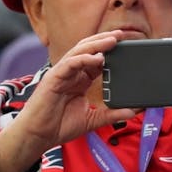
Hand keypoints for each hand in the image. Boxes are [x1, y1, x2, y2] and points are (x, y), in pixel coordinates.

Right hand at [0, 31, 136, 171]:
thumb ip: (111, 114)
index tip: (128, 46)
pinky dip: (84, 59)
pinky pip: (70, 63)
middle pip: (88, 50)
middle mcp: (71, 74)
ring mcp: (61, 74)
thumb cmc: (60, 126)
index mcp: (80, 80)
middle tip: (122, 35)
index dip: (111, 52)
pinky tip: (97, 57)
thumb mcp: (92, 119)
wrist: (39, 136)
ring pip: (79, 52)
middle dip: (105, 41)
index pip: (97, 60)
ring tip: (113, 40)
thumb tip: (132, 112)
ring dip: (97, 44)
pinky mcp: (53, 78)